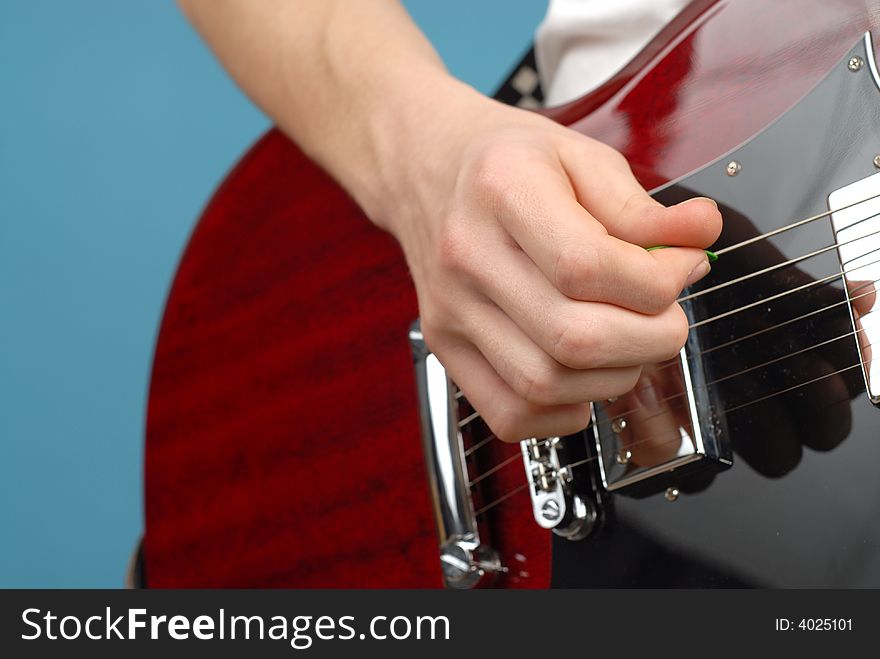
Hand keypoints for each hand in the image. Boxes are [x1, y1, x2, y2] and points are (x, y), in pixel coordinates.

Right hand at [369, 88, 721, 441]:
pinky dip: (564, 411)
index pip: (587, 266)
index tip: (682, 268)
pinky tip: (582, 374)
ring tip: (629, 341)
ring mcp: (451, 309)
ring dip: (612, 377)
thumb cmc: (505, 162)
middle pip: (571, 337)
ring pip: (544, 384)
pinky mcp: (445, 346)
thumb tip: (700, 237)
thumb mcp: (580, 156)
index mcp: (502, 189)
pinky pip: (510, 414)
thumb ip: (642, 205)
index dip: (656, 282)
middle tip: (667, 317)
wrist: (426, 168)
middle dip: (649, 339)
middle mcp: (467, 255)